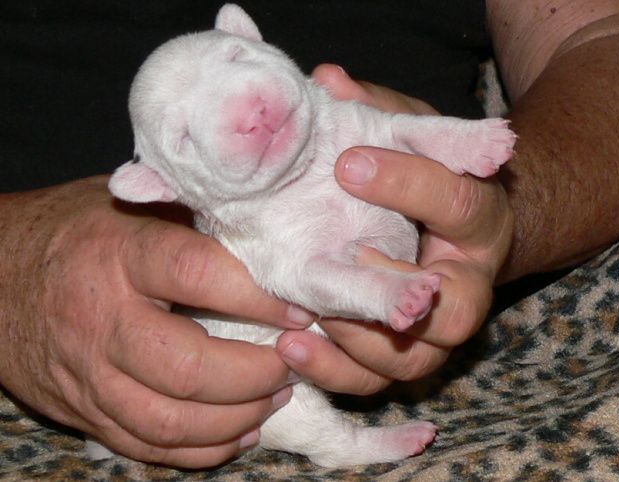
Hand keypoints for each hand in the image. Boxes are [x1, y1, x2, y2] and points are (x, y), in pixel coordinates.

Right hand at [0, 176, 312, 467]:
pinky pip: (146, 446)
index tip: (299, 309)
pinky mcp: (83, 409)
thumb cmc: (75, 232)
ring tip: (276, 395)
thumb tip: (268, 237)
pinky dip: (201, 449)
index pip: (199, 276)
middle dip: (256, 373)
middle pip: (188, 368)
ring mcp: (88, 374)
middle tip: (292, 359)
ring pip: (171, 420)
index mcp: (118, 254)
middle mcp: (100, 320)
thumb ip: (191, 216)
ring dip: (237, 416)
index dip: (259, 297)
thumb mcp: (130, 204)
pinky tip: (239, 430)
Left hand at [277, 65, 512, 393]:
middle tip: (350, 261)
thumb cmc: (424, 177)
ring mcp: (434, 330)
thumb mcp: (410, 135)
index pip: (460, 203)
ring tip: (301, 321)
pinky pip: (376, 382)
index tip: (347, 162)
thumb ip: (378, 114)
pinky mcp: (401, 354)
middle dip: (400, 293)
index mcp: (479, 220)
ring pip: (414, 363)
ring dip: (358, 346)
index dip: (408, 183)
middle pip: (456, 313)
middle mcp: (466, 285)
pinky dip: (334, 372)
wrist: (447, 229)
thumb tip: (329, 80)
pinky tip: (290, 344)